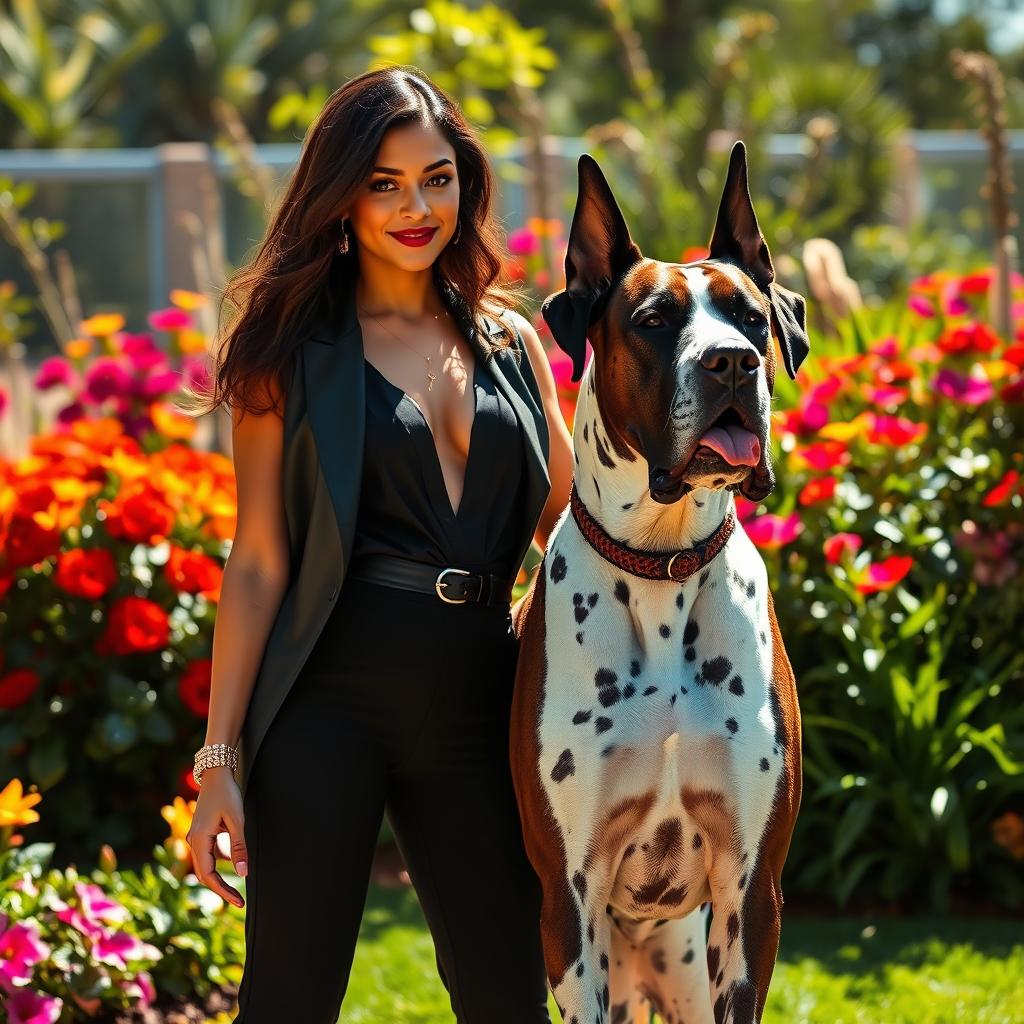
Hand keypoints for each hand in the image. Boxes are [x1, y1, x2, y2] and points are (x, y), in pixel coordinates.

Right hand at [185, 767, 248, 907]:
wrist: (216, 773)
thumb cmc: (227, 794)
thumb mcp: (237, 821)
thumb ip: (239, 847)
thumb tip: (243, 874)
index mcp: (199, 840)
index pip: (209, 875)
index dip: (224, 891)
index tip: (239, 902)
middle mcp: (193, 841)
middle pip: (205, 874)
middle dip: (222, 888)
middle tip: (239, 900)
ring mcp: (196, 837)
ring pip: (207, 865)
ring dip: (221, 877)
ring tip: (237, 889)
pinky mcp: (201, 832)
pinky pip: (210, 853)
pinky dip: (221, 861)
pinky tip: (234, 861)